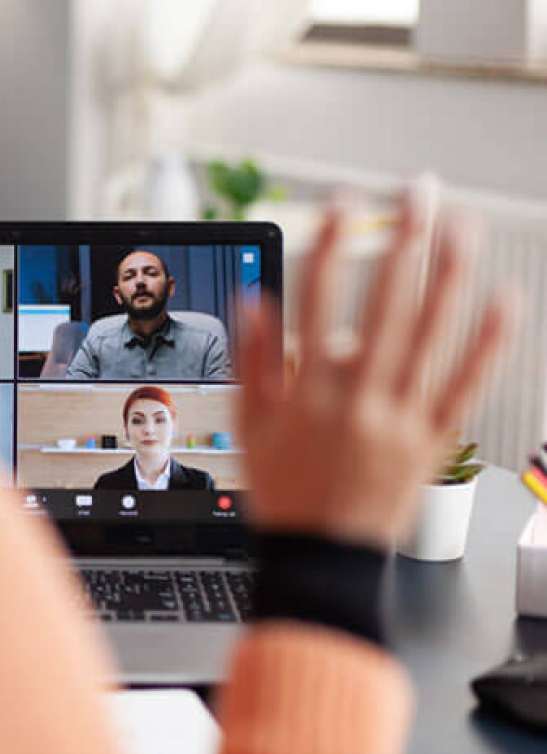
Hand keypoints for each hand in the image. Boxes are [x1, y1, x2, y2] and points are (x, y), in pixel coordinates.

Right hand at [236, 182, 517, 548]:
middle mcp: (358, 400)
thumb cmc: (285, 493)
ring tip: (462, 227)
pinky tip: (503, 301)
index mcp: (308, 393)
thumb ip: (254, 363)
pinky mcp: (434, 439)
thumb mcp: (250, 428)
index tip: (343, 206)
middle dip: (402, 243)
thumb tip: (257, 303)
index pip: (318, 303)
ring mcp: (401, 419)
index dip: (330, 248)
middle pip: (385, 307)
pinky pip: (466, 384)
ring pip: (431, 336)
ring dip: (449, 276)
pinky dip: (488, 342)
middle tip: (416, 195)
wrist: (324, 558)